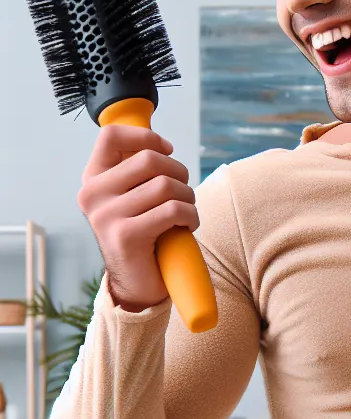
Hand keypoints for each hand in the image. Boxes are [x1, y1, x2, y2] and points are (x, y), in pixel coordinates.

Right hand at [77, 125, 198, 311]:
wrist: (138, 283)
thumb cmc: (147, 232)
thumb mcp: (135, 196)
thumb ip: (138, 171)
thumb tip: (160, 144)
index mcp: (93, 179)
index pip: (111, 135)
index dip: (147, 137)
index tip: (167, 151)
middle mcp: (92, 194)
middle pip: (150, 159)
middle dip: (180, 173)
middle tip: (183, 193)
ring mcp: (105, 216)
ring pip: (166, 185)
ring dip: (188, 198)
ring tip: (185, 213)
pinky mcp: (125, 236)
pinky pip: (173, 210)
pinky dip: (190, 216)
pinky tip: (187, 226)